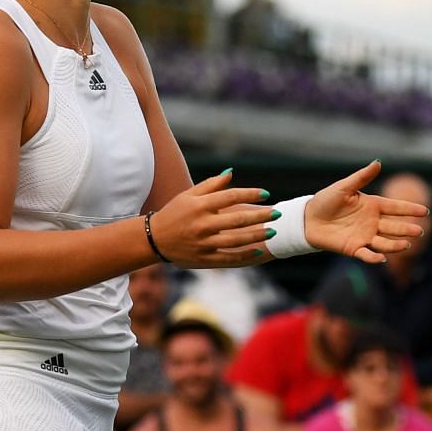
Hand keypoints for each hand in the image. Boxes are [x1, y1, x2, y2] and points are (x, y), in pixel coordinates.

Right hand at [146, 170, 274, 267]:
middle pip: (237, 220)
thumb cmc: (174, 213)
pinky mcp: (204, 258)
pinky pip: (228, 258)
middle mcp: (202, 224)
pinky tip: (258, 250)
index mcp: (199, 206)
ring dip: (256, 236)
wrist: (155, 239)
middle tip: (277, 213)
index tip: (265, 193)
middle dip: (260, 216)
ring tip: (272, 231)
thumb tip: (231, 172)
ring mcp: (203, 243)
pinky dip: (244, 255)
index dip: (250, 194)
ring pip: (236, 240)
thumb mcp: (189, 195)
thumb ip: (211, 184)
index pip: (231, 196)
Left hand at [303, 161, 428, 262]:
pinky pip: (367, 254)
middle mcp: (372, 222)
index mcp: (372, 206)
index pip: (395, 207)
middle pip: (393, 226)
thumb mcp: (344, 187)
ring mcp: (364, 236)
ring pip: (384, 242)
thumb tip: (378, 162)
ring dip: (395, 244)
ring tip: (406, 244)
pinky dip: (374, 258)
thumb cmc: (326, 200)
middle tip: (419, 231)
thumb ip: (362, 177)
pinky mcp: (354, 248)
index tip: (424, 210)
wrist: (308, 219)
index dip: (409, 209)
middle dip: (407, 229)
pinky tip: (381, 258)